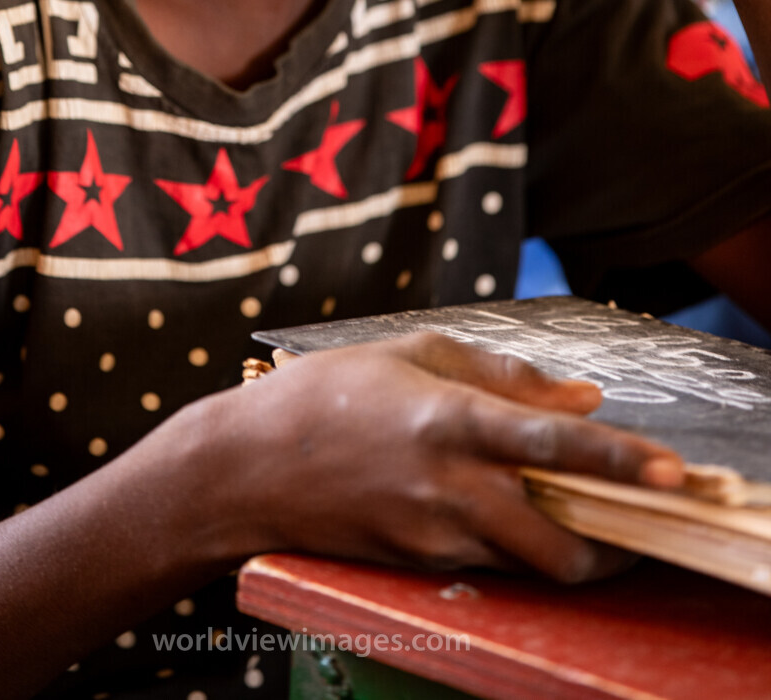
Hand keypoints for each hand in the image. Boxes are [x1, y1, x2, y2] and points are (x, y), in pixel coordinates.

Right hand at [215, 331, 682, 582]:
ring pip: (532, 564)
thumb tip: (581, 399)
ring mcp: (433, 534)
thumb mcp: (412, 354)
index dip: (619, 460)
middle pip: (561, 541)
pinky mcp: (419, 564)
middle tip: (640, 516)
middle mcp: (448, 486)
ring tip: (585, 511)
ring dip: (572, 546)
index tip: (671, 470)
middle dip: (616, 541)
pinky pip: (490, 563)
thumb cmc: (326, 393)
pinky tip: (511, 510)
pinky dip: (518, 544)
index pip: (554, 445)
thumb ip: (503, 375)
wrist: (247, 467)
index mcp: (448, 418)